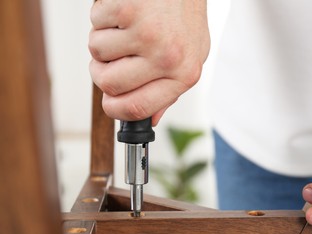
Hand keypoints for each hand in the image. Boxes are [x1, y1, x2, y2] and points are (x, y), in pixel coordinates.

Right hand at [89, 0, 209, 124]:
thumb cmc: (186, 19)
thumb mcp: (190, 58)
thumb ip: (170, 90)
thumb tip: (152, 117)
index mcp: (184, 75)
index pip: (138, 108)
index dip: (115, 110)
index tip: (109, 104)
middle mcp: (167, 57)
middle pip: (108, 84)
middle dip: (102, 71)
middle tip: (114, 58)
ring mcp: (147, 32)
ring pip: (96, 51)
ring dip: (104, 40)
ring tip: (126, 29)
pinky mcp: (129, 9)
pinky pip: (95, 22)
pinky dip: (104, 16)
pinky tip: (125, 12)